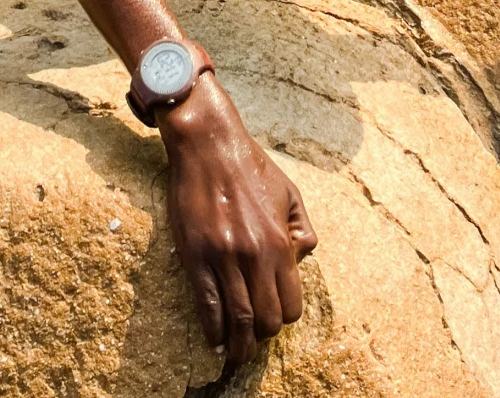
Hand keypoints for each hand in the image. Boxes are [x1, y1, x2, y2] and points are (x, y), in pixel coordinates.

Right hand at [159, 75, 315, 365]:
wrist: (208, 144)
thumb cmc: (250, 165)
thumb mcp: (289, 192)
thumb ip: (302, 228)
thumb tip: (302, 258)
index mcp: (280, 242)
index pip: (289, 304)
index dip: (282, 318)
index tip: (272, 321)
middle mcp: (255, 255)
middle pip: (265, 319)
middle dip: (261, 337)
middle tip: (253, 340)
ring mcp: (224, 257)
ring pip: (238, 319)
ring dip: (238, 345)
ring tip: (235, 354)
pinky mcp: (197, 256)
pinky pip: (207, 305)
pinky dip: (213, 330)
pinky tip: (214, 339)